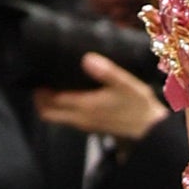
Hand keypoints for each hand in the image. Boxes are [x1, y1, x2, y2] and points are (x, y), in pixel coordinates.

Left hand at [35, 55, 168, 142]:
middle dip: (40, 99)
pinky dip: (62, 108)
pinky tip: (71, 95)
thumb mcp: (126, 85)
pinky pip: (67, 119)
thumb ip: (106, 71)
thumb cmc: (138, 106)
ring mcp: (84, 124)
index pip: (51, 101)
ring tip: (53, 87)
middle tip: (41, 83)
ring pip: (56, 117)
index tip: (38, 76)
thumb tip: (87, 58)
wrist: (150, 130)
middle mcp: (80, 118)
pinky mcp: (91, 127)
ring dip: (50, 104)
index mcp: (84, 106)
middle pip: (47, 113)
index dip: (40, 90)